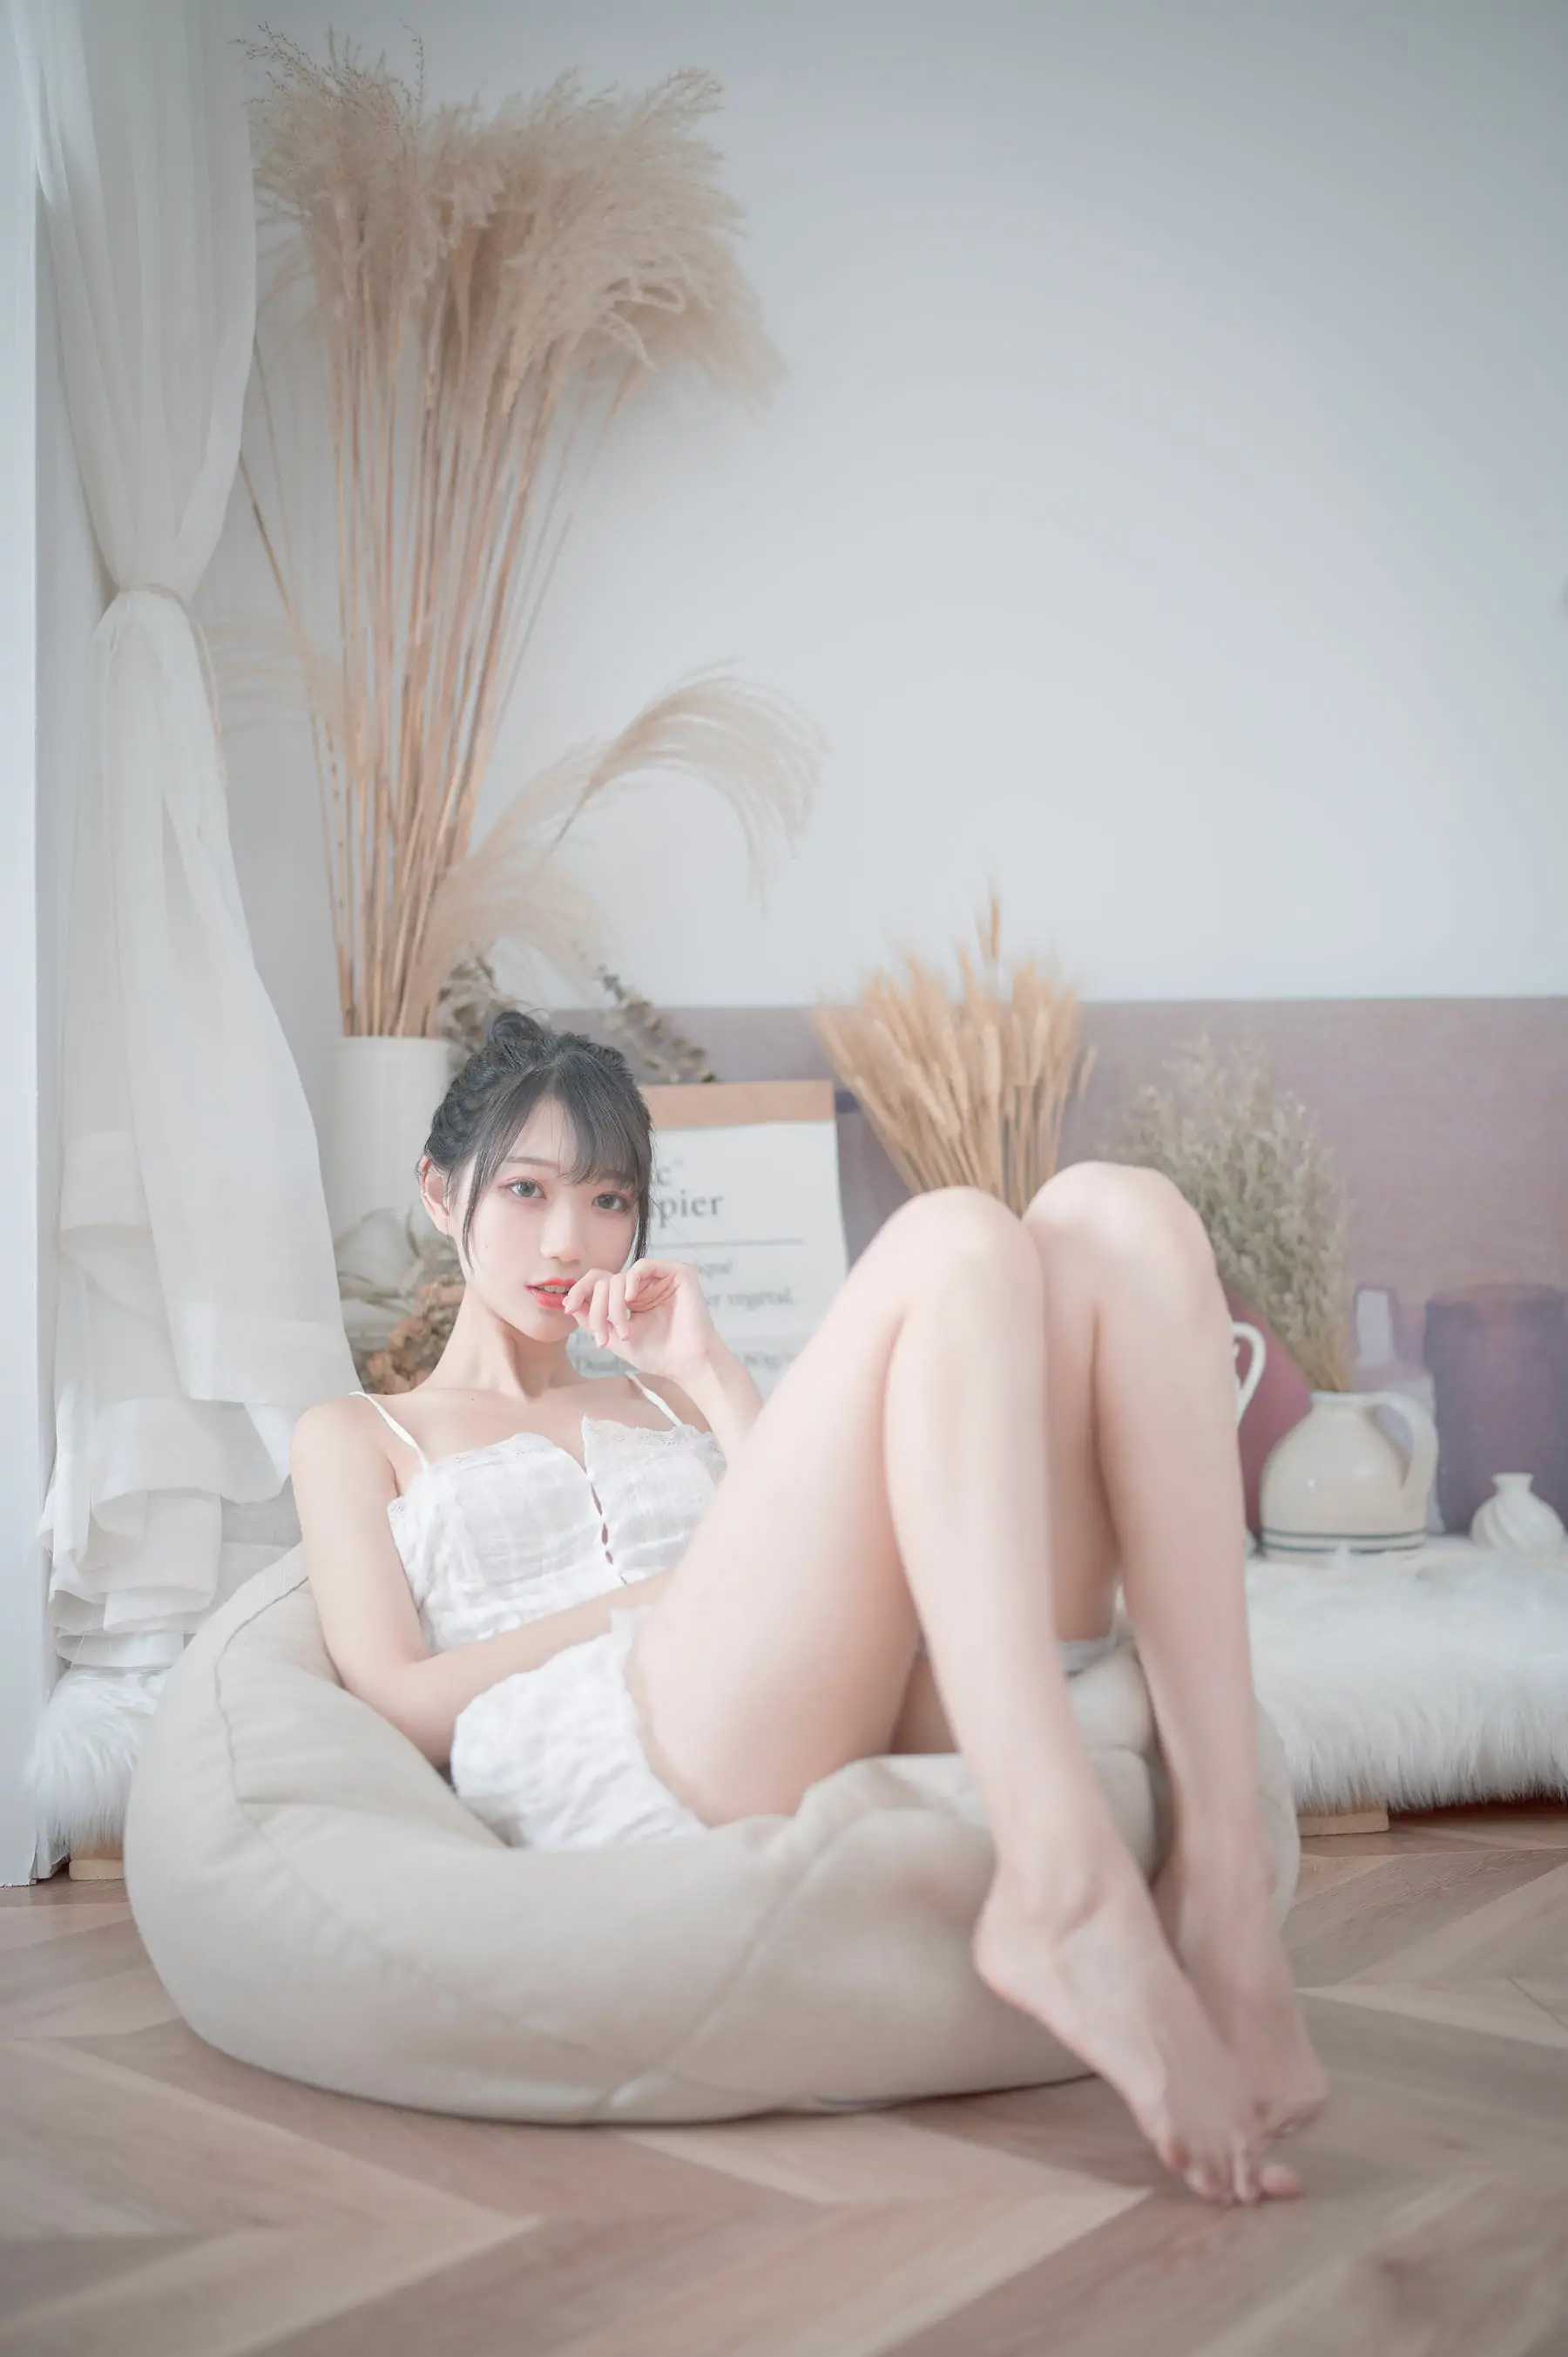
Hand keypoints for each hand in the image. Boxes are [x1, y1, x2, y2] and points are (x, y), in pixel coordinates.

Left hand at [561, 1258, 720, 1386]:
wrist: (686, 1364)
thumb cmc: (658, 1354)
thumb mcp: (616, 1337)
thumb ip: (594, 1320)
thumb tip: (570, 1304)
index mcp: (632, 1297)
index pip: (600, 1283)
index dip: (580, 1292)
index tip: (567, 1308)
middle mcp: (644, 1285)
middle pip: (605, 1280)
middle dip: (597, 1308)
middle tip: (602, 1334)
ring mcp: (660, 1278)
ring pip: (619, 1276)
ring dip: (613, 1305)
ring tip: (621, 1330)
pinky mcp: (678, 1273)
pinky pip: (644, 1265)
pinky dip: (632, 1280)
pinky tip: (630, 1299)